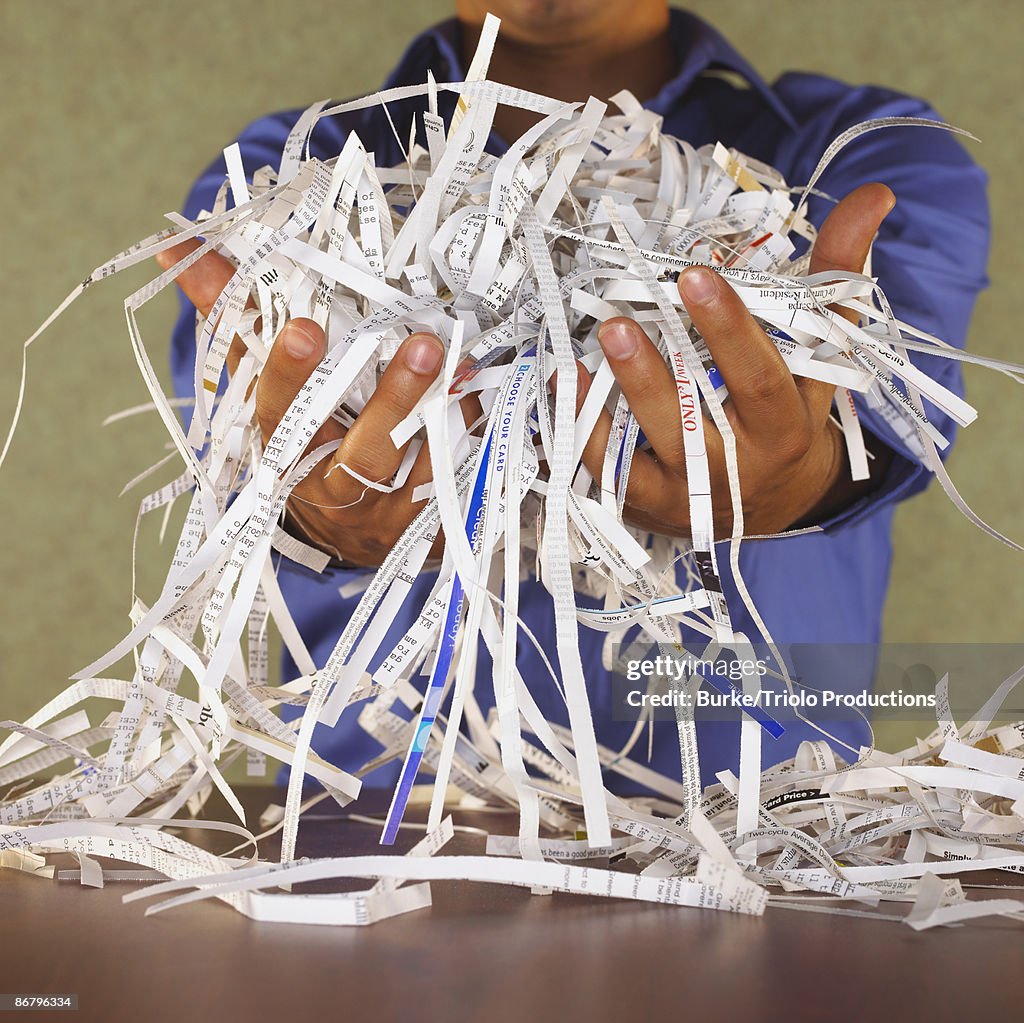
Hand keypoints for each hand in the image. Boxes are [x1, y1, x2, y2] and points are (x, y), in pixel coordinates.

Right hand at [157, 241, 476, 567]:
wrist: (346, 532)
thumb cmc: (302, 439)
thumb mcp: (262, 385)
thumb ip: (232, 319)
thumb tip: (176, 249)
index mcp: (285, 452)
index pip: (278, 415)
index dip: (287, 377)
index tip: (304, 330)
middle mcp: (335, 490)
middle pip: (361, 453)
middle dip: (392, 402)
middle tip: (423, 342)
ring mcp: (388, 514)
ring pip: (422, 473)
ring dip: (449, 421)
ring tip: (471, 367)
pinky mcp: (433, 525)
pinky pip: (464, 486)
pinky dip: (484, 443)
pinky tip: (504, 397)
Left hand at [570, 183, 896, 539]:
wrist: (776, 503)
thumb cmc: (794, 413)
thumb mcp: (824, 354)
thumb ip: (837, 278)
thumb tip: (873, 195)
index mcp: (785, 428)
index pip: (761, 381)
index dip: (730, 330)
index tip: (695, 274)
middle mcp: (737, 469)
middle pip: (695, 425)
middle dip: (654, 376)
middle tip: (617, 321)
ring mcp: (688, 494)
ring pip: (645, 457)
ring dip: (608, 407)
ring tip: (580, 354)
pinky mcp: (647, 505)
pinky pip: (608, 476)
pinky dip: (583, 435)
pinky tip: (564, 387)